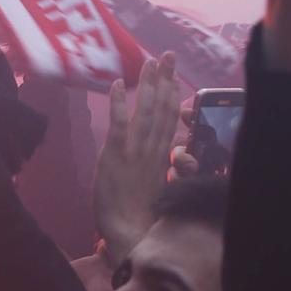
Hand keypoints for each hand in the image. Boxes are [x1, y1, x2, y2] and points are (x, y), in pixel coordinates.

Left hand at [95, 53, 183, 266]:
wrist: (130, 234)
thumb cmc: (141, 218)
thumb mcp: (156, 190)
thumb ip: (161, 169)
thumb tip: (168, 158)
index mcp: (161, 157)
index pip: (171, 120)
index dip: (172, 95)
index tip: (173, 75)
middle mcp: (152, 150)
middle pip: (163, 108)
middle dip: (165, 80)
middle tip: (167, 55)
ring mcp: (135, 151)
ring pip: (146, 111)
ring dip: (148, 84)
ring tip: (150, 61)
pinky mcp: (117, 156)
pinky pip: (120, 124)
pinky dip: (120, 103)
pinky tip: (119, 84)